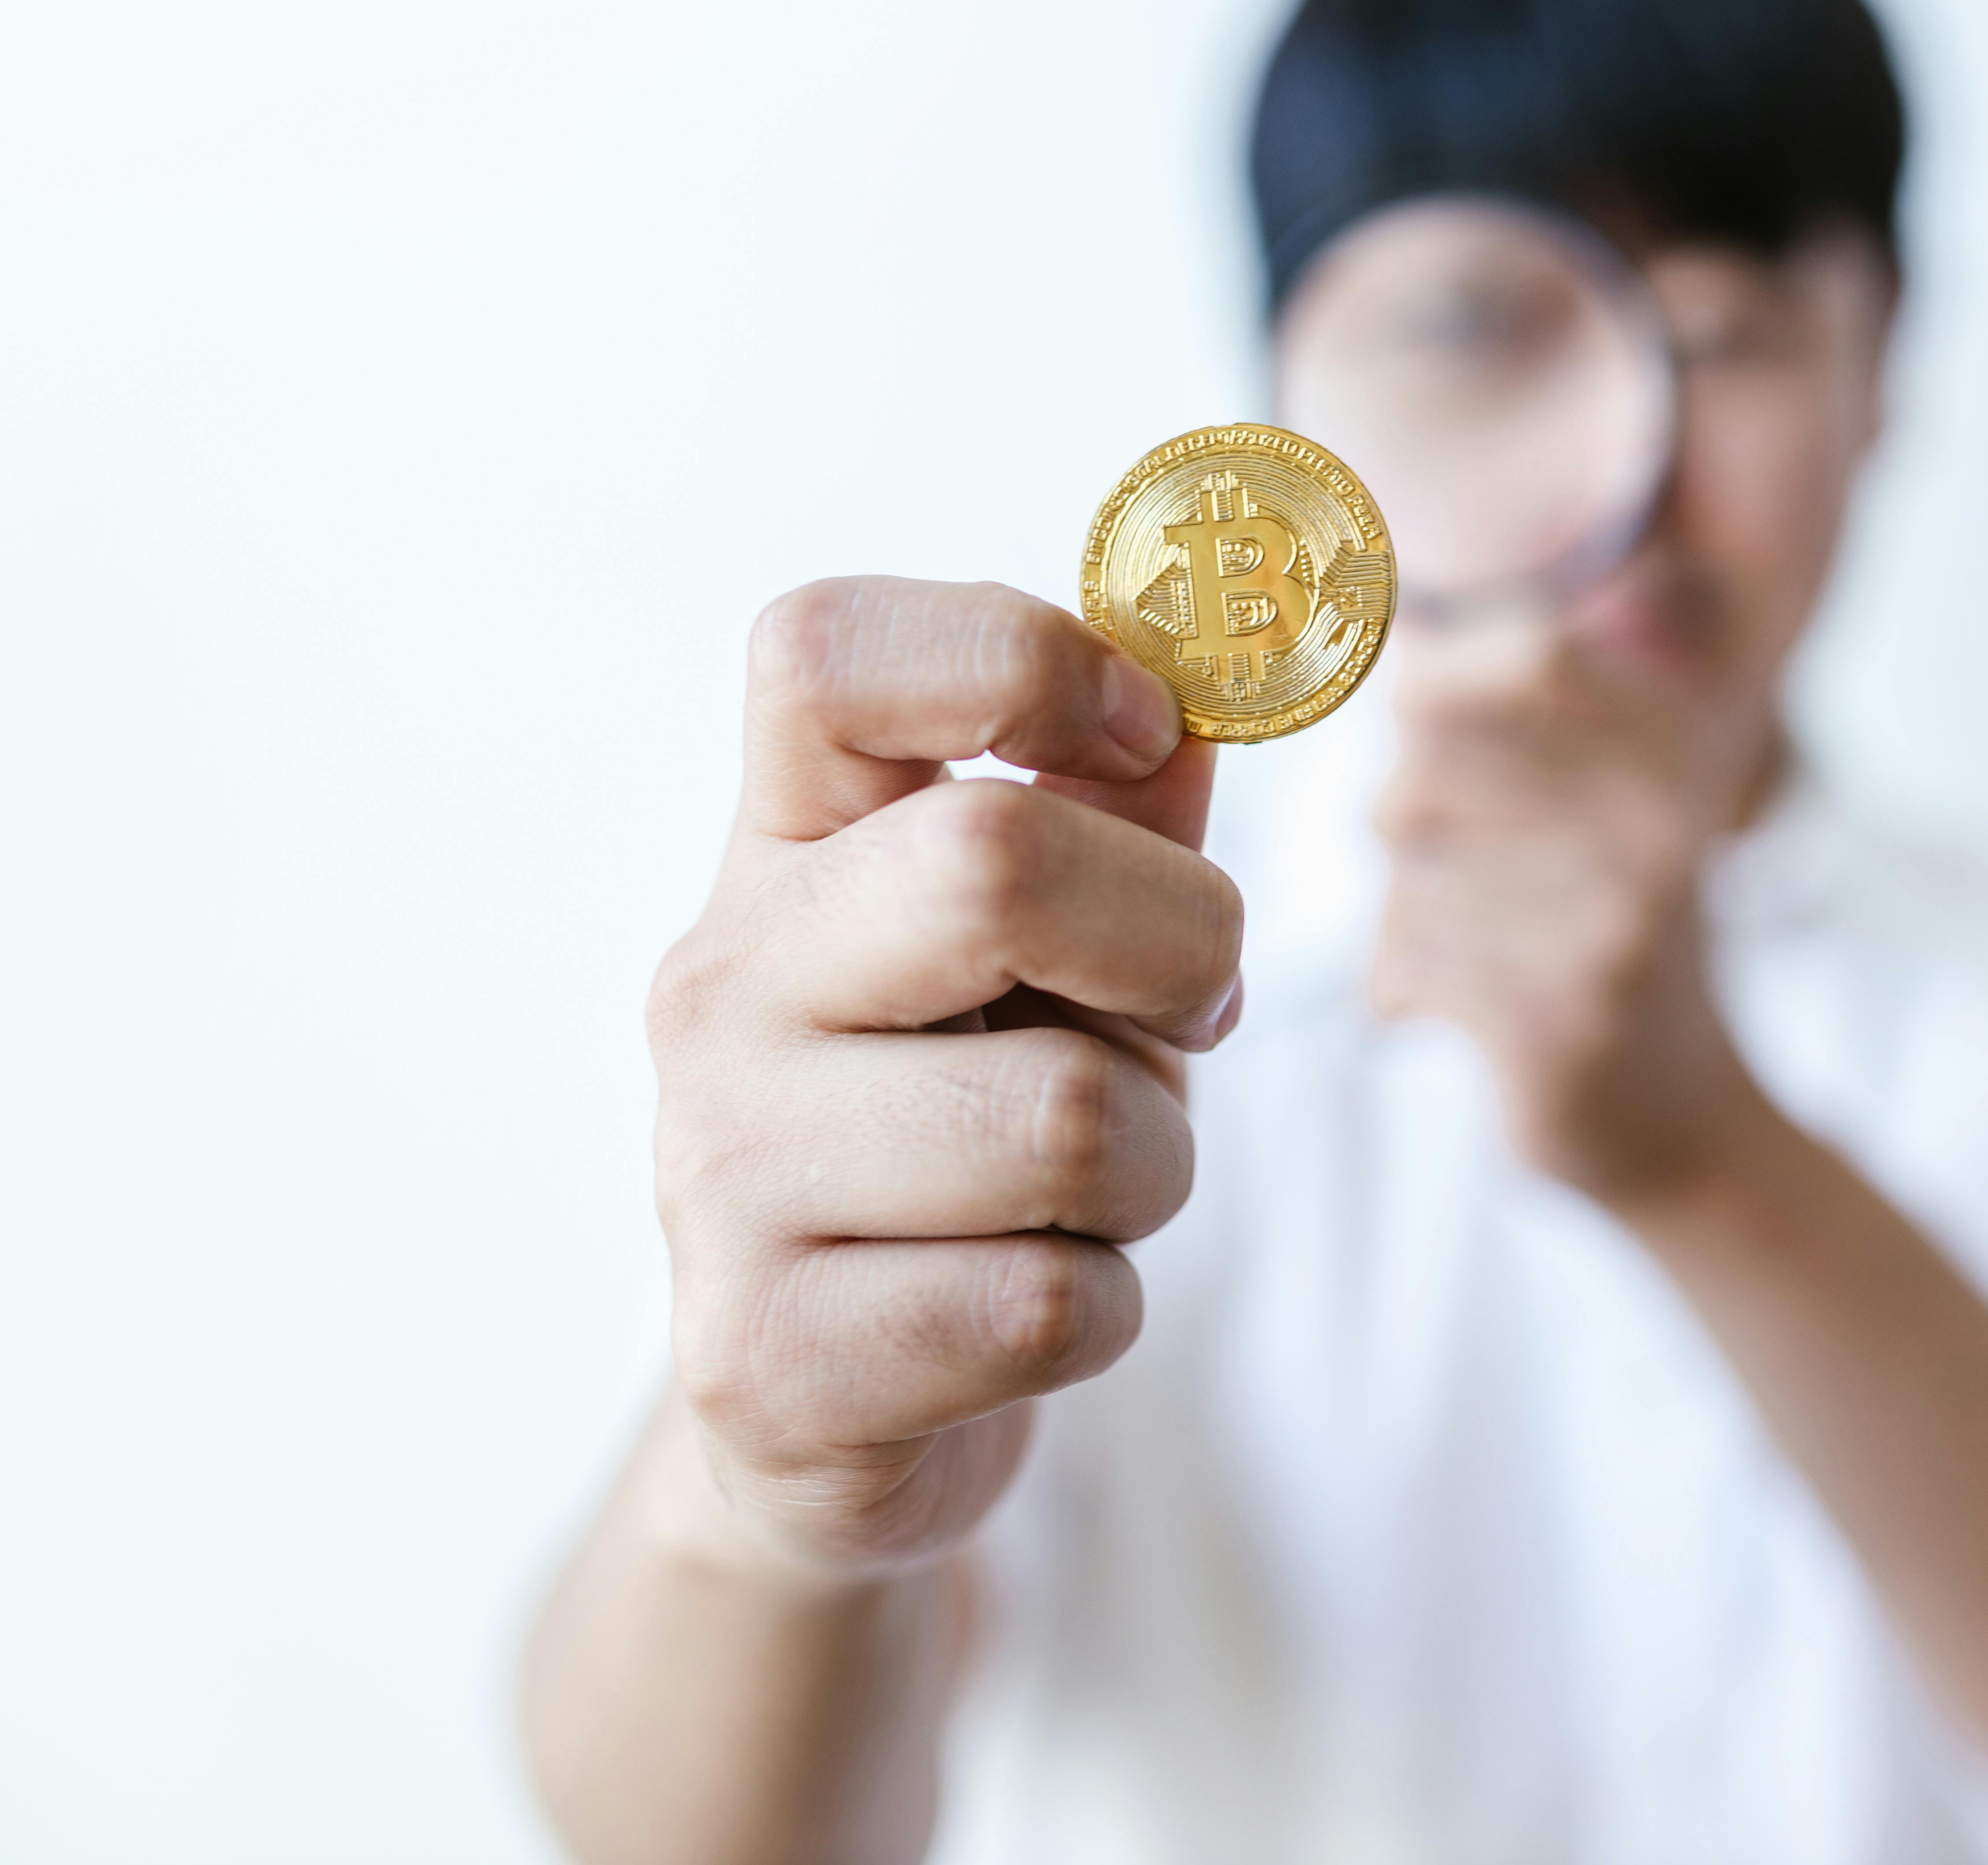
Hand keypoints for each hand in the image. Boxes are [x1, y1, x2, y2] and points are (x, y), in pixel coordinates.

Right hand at [646, 578, 1240, 1579]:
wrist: (835, 1403)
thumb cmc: (974, 1128)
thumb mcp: (1056, 953)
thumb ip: (1120, 813)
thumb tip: (1204, 684)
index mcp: (780, 852)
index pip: (824, 649)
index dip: (1020, 655)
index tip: (1138, 736)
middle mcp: (718, 988)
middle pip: (990, 862)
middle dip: (1175, 945)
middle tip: (1187, 1015)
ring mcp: (718, 1176)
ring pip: (1065, 1120)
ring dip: (1153, 1166)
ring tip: (1082, 1197)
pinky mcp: (766, 1361)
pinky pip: (1044, 1304)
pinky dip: (1098, 1312)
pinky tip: (1017, 1310)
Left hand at [1369, 621, 1766, 1206]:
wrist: (1684, 1122)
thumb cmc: (1604, 933)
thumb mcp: (1601, 800)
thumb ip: (1513, 708)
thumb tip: (1382, 620)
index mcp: (1682, 751)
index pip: (1530, 650)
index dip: (1438, 678)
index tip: (1418, 725)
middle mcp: (1662, 826)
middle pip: (1427, 767)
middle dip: (1407, 825)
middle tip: (1456, 877)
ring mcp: (1617, 926)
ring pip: (1405, 873)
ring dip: (1407, 919)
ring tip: (1473, 953)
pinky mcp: (1561, 1023)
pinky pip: (1402, 963)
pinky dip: (1401, 991)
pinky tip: (1454, 1012)